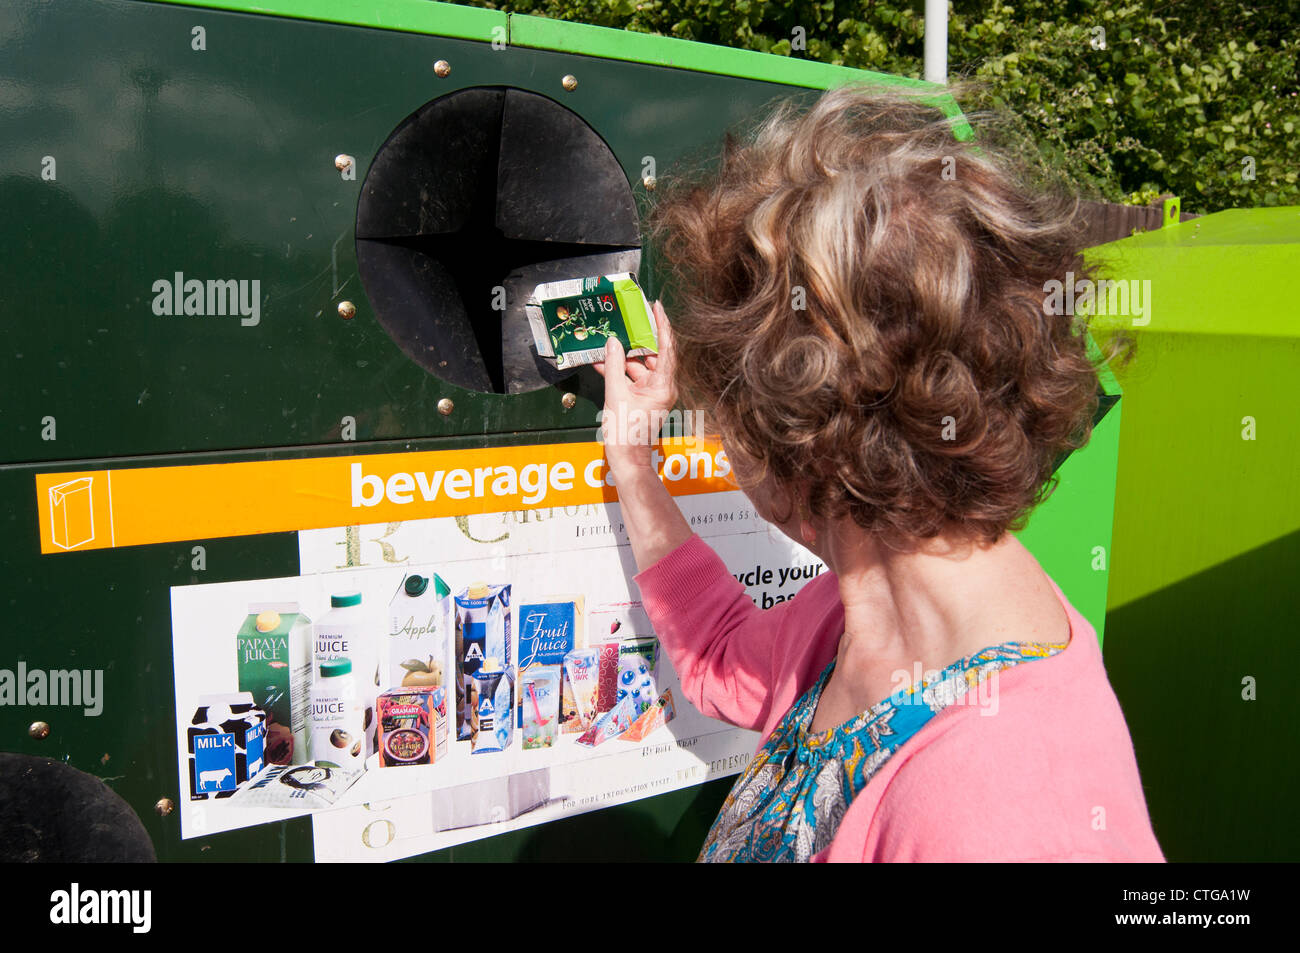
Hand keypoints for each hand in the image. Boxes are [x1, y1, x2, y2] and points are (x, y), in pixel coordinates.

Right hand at [593, 299, 677, 473]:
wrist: (626, 458)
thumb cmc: (626, 432)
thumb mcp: (615, 394)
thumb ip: (613, 365)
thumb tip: (613, 342)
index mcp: (664, 386)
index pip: (667, 348)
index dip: (662, 325)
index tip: (656, 306)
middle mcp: (663, 387)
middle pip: (653, 354)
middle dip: (638, 338)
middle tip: (629, 317)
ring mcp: (654, 393)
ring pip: (640, 365)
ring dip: (624, 355)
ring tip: (609, 337)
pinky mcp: (643, 398)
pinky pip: (632, 377)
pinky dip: (619, 370)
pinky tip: (602, 360)